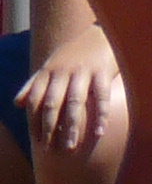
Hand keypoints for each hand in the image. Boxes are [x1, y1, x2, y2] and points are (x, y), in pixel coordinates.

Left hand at [16, 31, 117, 155]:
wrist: (102, 32)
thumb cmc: (76, 52)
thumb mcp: (51, 64)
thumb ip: (34, 84)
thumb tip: (17, 104)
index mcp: (48, 71)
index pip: (35, 100)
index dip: (34, 121)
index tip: (37, 141)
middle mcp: (62, 72)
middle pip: (52, 104)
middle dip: (50, 128)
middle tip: (51, 151)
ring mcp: (83, 72)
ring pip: (74, 103)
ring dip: (71, 127)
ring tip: (70, 147)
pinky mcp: (102, 72)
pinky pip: (101, 97)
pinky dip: (100, 115)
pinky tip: (99, 133)